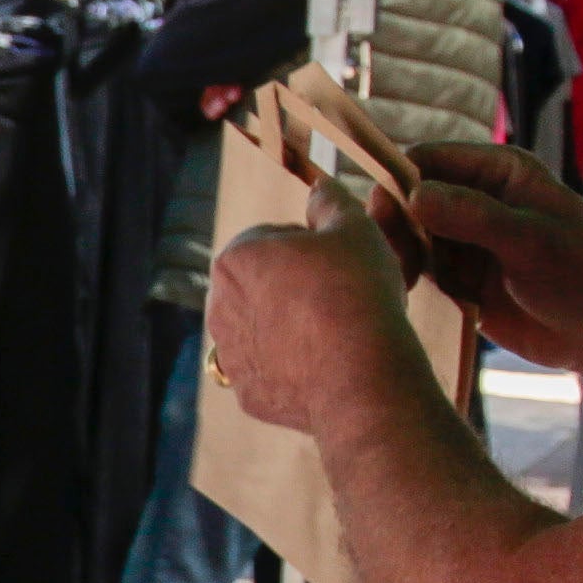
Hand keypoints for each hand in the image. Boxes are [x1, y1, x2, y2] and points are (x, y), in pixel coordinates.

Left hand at [202, 197, 416, 437]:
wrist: (362, 376)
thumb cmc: (356, 292)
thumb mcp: (354, 227)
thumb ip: (331, 201)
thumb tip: (321, 187)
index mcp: (234, 259)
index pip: (270, 238)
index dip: (310, 245)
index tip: (338, 260)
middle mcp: (219, 308)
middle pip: (263, 285)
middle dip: (295, 286)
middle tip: (340, 294)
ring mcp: (232, 356)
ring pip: (265, 329)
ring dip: (292, 325)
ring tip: (335, 329)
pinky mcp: (249, 395)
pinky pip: (274, 371)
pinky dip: (295, 367)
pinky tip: (327, 364)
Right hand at [398, 139, 582, 376]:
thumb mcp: (530, 240)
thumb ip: (472, 215)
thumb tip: (413, 196)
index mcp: (499, 172)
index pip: (429, 160)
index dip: (402, 181)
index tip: (390, 217)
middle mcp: (477, 200)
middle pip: (410, 198)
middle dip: (397, 224)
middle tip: (398, 258)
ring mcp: (467, 241)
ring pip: (410, 237)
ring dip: (401, 256)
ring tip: (407, 282)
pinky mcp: (461, 280)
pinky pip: (420, 273)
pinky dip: (410, 282)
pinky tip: (411, 297)